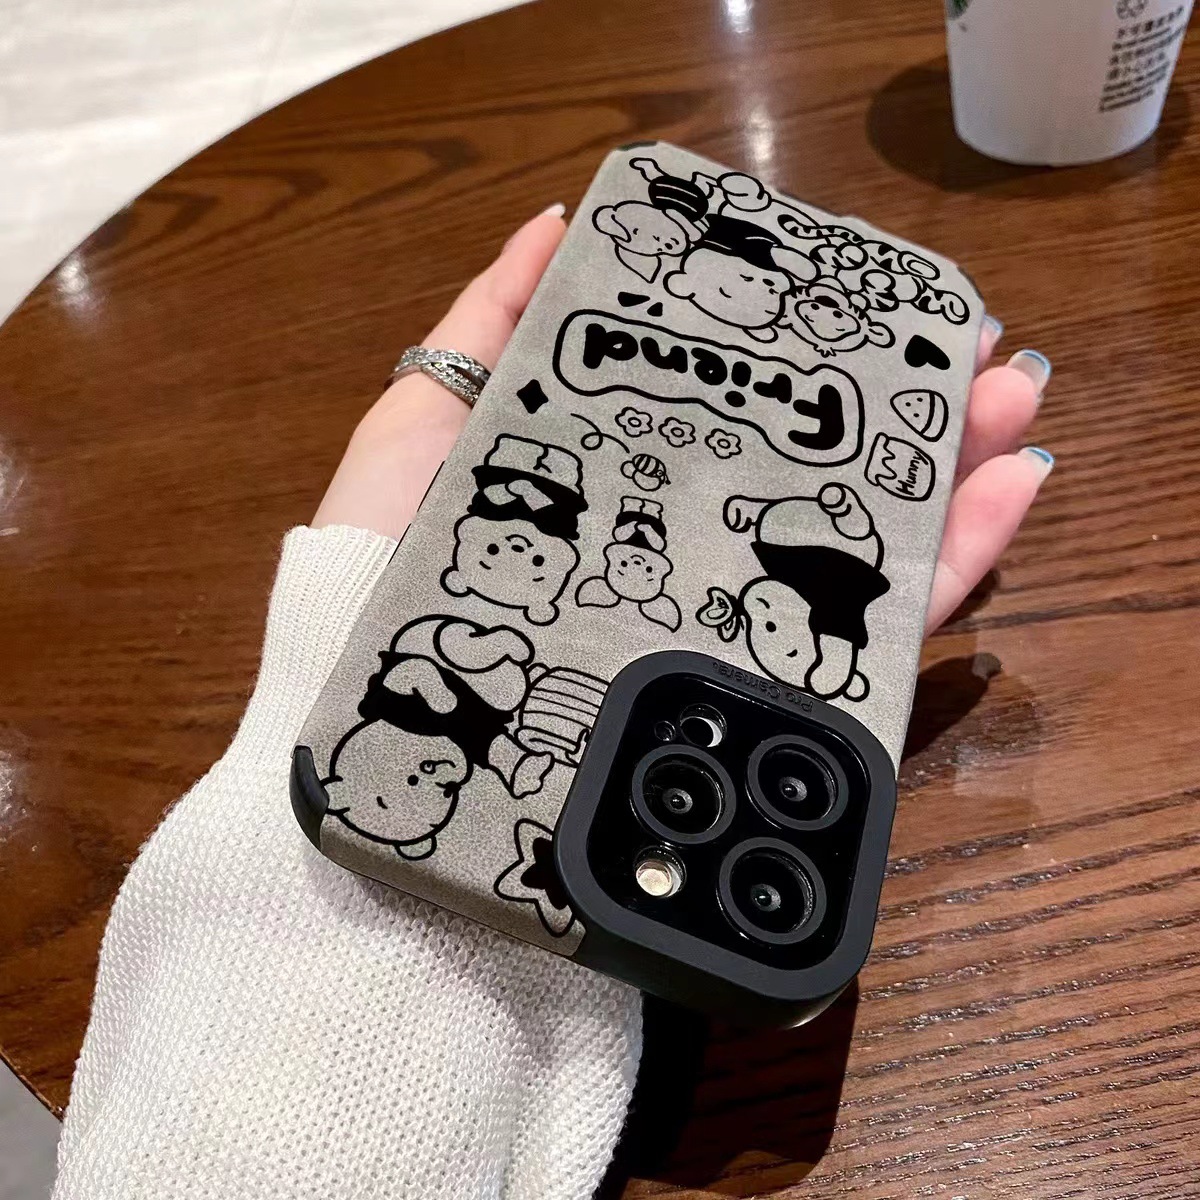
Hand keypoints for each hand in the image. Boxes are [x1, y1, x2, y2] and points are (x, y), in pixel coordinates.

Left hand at [315, 206, 1052, 635]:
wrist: (392, 717)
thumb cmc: (393, 556)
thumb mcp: (430, 422)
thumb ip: (492, 326)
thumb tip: (561, 218)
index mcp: (629, 488)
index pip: (738, 422)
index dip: (811, 369)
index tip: (878, 310)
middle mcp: (685, 555)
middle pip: (814, 481)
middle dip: (900, 412)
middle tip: (979, 353)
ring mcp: (722, 628)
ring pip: (862, 549)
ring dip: (949, 471)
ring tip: (1012, 403)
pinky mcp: (752, 697)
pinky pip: (869, 638)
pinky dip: (948, 563)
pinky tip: (1007, 489)